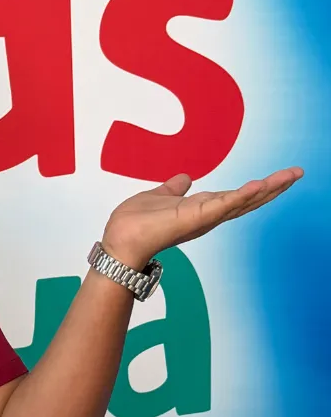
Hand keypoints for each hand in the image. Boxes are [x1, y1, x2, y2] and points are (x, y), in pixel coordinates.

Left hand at [101, 167, 303, 270]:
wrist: (120, 242)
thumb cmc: (134, 225)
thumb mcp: (157, 198)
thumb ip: (172, 189)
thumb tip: (185, 178)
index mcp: (200, 209)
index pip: (235, 197)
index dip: (257, 188)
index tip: (278, 178)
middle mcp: (208, 216)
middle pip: (248, 200)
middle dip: (273, 187)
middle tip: (297, 173)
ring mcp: (204, 218)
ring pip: (242, 201)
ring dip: (267, 188)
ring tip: (290, 176)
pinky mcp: (196, 218)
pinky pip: (223, 205)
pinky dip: (241, 196)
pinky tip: (259, 186)